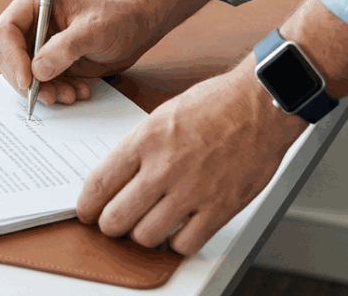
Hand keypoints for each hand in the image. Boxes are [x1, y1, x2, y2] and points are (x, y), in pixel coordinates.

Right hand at [0, 0, 160, 106]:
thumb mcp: (93, 30)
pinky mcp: (49, 61)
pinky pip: (40, 82)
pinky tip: (78, 91)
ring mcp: (39, 43)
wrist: (136, 28)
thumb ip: (64, 48)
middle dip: (27, 79)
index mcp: (35, 2)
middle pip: (8, 55)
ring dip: (42, 89)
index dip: (12, 56)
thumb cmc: (117, 18)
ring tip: (70, 95)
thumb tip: (37, 71)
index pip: (7, 30)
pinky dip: (54, 91)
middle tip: (48, 96)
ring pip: (23, 73)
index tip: (28, 80)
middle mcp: (31, 22)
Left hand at [76, 54, 306, 254]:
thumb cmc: (215, 104)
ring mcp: (192, 190)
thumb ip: (140, 147)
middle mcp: (165, 167)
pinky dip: (176, 242)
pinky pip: (184, 244)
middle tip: (114, 222)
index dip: (87, 205)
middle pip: (116, 218)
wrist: (261, 105)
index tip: (87, 211)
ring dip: (141, 235)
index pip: (99, 184)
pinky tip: (178, 229)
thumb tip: (118, 177)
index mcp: (145, 139)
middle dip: (109, 225)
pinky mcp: (220, 208)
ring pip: (145, 236)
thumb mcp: (162, 114)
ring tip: (147, 225)